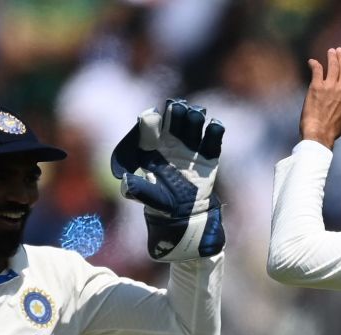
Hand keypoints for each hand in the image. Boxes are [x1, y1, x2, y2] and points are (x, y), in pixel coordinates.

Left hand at [111, 98, 225, 260]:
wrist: (188, 220)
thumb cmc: (164, 208)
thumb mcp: (151, 199)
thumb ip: (139, 190)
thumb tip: (125, 183)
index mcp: (152, 151)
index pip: (150, 128)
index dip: (151, 121)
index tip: (153, 118)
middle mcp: (171, 146)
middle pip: (173, 121)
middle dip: (176, 113)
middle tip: (178, 109)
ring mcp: (190, 150)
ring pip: (192, 126)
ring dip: (194, 118)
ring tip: (196, 115)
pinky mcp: (208, 158)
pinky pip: (212, 141)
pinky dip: (215, 132)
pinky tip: (215, 125)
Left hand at [300, 47, 340, 147]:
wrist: (320, 133)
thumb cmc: (334, 131)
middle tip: (338, 51)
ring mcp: (330, 87)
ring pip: (332, 65)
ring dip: (331, 56)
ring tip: (330, 51)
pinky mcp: (316, 86)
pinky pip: (317, 69)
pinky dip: (314, 64)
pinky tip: (311, 62)